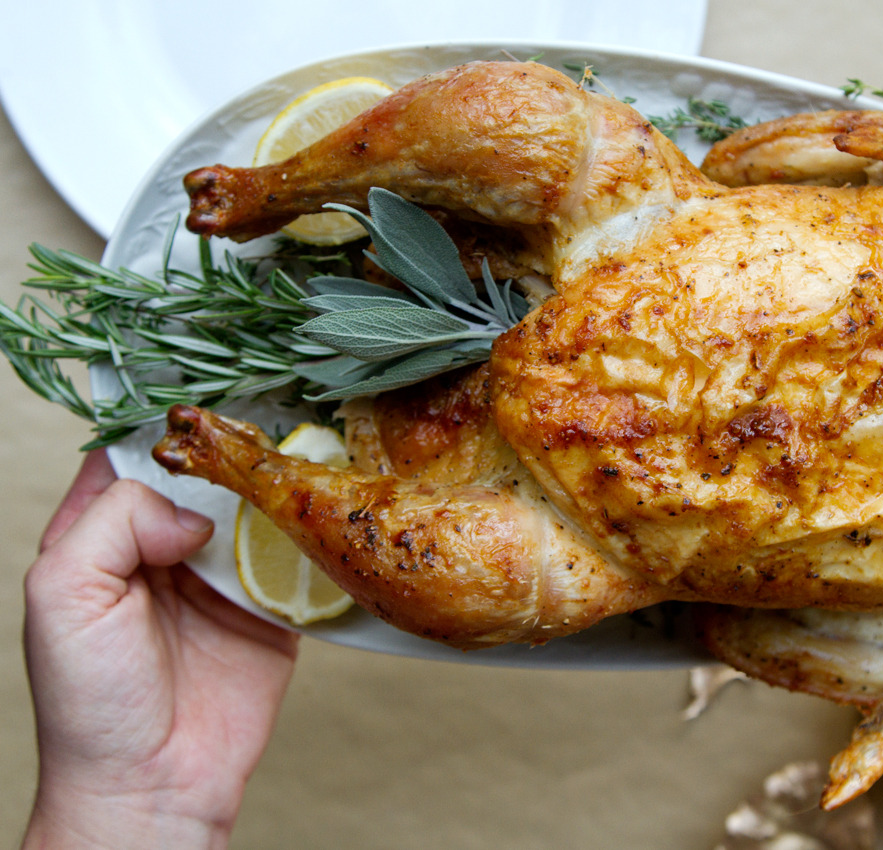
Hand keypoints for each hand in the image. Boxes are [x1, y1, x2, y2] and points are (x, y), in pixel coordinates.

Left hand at [22, 451, 299, 848]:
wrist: (155, 785)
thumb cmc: (90, 702)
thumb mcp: (64, 595)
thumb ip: (114, 524)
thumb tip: (193, 507)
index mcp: (99, 538)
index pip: (128, 458)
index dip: (161, 426)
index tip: (198, 401)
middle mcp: (160, 548)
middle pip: (201, 476)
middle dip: (230, 448)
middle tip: (265, 416)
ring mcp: (217, 576)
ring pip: (251, 509)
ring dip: (274, 484)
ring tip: (301, 449)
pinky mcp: (268, 607)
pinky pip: (292, 557)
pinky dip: (307, 533)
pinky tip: (320, 505)